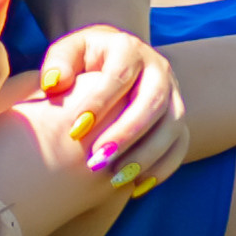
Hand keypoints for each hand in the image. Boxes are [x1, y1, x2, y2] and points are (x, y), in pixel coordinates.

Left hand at [36, 24, 188, 194]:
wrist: (112, 62)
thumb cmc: (82, 60)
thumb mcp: (67, 53)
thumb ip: (58, 64)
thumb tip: (54, 83)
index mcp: (129, 49)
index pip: (119, 76)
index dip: (99, 104)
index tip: (74, 132)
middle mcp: (158, 68)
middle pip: (152, 102)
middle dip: (126, 134)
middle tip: (96, 161)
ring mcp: (174, 93)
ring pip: (172, 125)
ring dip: (146, 155)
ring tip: (115, 179)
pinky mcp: (178, 117)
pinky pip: (180, 144)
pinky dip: (163, 167)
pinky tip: (136, 187)